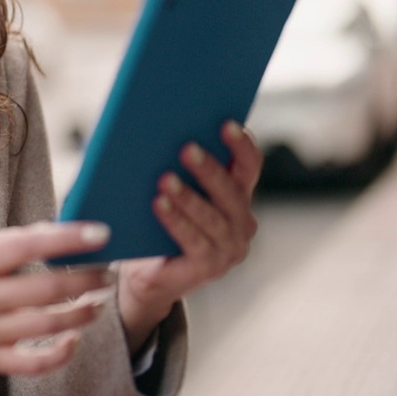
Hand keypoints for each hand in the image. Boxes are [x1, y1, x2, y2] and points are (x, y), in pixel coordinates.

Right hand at [0, 222, 114, 395]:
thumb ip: (6, 242)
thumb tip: (56, 232)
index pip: (28, 244)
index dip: (68, 239)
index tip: (100, 234)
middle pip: (46, 288)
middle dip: (86, 279)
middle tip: (106, 272)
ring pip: (47, 324)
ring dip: (81, 313)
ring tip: (96, 302)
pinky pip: (34, 362)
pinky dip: (62, 352)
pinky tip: (73, 338)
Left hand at [117, 121, 262, 352]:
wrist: (146, 272)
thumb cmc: (157, 224)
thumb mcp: (171, 190)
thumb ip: (176, 165)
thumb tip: (157, 127)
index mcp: (237, 196)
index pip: (249, 166)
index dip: (242, 145)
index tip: (225, 124)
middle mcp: (241, 222)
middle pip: (231, 191)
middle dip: (209, 169)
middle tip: (187, 148)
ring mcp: (229, 248)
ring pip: (213, 217)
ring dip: (189, 197)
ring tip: (166, 179)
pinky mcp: (210, 267)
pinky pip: (194, 241)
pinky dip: (176, 221)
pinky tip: (158, 205)